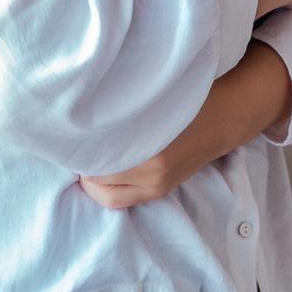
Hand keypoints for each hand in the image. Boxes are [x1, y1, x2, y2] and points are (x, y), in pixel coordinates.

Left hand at [79, 41, 291, 209]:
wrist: (224, 116)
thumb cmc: (184, 95)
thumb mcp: (154, 91)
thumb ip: (121, 102)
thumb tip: (79, 106)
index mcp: (151, 141)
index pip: (95, 151)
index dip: (77, 139)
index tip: (67, 126)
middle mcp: (152, 168)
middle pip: (93, 172)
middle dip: (80, 156)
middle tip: (72, 137)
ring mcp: (155, 184)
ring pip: (102, 190)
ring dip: (90, 172)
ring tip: (86, 151)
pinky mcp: (159, 192)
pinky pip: (116, 200)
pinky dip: (102, 186)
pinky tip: (98, 167)